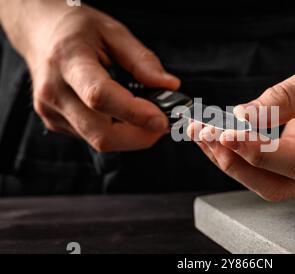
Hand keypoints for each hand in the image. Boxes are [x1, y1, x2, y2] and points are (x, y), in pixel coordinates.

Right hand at [1, 0, 179, 150]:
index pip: (100, 96)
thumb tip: (170, 86)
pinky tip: (123, 115)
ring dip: (131, 136)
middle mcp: (54, 92)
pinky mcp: (54, 123)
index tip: (162, 119)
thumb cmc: (77, 29)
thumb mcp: (114, 32)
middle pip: (101, 133)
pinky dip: (116, 132)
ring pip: (99, 141)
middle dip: (140, 136)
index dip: (134, 113)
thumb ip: (142, 61)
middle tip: (163, 123)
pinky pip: (92, 137)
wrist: (39, 32)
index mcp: (68, 61)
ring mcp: (51, 111)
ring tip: (146, 115)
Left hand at [189, 45, 294, 200]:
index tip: (230, 134)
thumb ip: (286, 98)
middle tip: (210, 136)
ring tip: (206, 136)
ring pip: (270, 183)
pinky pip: (269, 171)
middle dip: (240, 163)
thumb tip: (244, 118)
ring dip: (234, 163)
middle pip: (281, 184)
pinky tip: (220, 139)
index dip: (262, 153)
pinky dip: (242, 157)